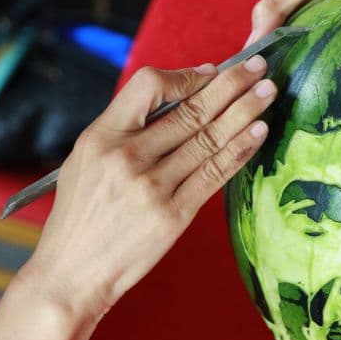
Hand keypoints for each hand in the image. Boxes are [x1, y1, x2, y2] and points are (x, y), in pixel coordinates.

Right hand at [19, 57, 276, 321]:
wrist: (72, 273)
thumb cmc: (82, 214)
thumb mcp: (87, 159)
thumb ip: (126, 127)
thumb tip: (179, 93)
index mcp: (101, 137)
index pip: (149, 86)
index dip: (186, 75)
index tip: (213, 70)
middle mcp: (127, 158)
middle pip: (190, 110)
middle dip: (231, 85)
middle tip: (259, 67)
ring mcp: (152, 188)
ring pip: (209, 139)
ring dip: (244, 113)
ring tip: (268, 93)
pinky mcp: (173, 216)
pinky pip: (214, 175)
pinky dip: (240, 151)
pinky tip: (258, 133)